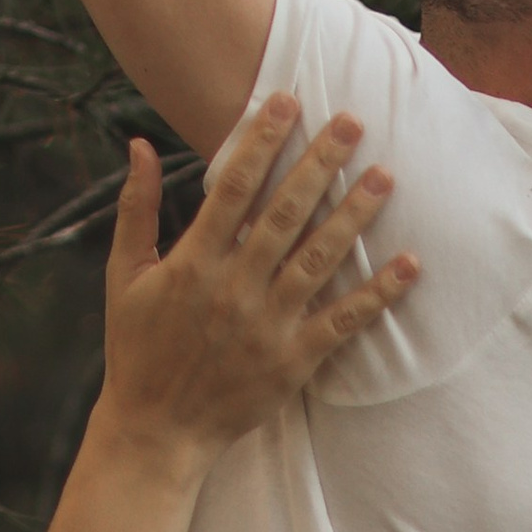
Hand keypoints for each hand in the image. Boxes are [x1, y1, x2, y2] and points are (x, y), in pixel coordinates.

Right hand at [98, 97, 411, 473]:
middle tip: (352, 122)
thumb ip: (135, 209)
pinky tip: (408, 266)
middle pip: (286, 214)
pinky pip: (341, 322)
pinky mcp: (293, 362)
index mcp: (194, 261)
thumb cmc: (137, 348)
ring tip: (384, 176)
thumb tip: (139, 145)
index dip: (260, 141)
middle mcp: (235, 287)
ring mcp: (268, 325)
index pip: (234, 187)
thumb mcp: (123, 275)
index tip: (286, 101)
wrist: (157, 430)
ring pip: (319, 260)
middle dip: (320, 164)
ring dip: (354, 216)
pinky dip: (377, 295)